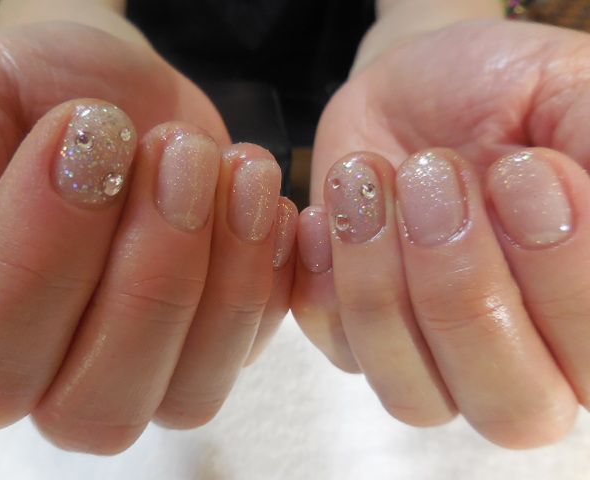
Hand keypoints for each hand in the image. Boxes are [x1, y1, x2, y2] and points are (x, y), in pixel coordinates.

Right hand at [0, 22, 295, 453]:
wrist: (110, 96)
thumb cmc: (31, 98)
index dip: (37, 262)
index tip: (80, 132)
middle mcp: (42, 376)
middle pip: (92, 410)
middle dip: (149, 275)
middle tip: (175, 154)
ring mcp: (135, 374)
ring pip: (185, 398)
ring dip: (222, 278)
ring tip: (226, 166)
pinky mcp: (208, 347)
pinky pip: (249, 353)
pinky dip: (269, 279)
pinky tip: (266, 205)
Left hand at [293, 18, 589, 447]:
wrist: (414, 88)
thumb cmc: (502, 91)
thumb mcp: (568, 96)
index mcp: (589, 316)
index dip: (563, 275)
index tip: (527, 168)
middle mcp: (523, 359)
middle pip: (510, 407)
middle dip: (464, 287)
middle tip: (435, 177)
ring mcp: (433, 361)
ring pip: (412, 393)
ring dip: (380, 281)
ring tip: (369, 177)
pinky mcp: (357, 338)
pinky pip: (337, 349)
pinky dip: (324, 281)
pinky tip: (327, 212)